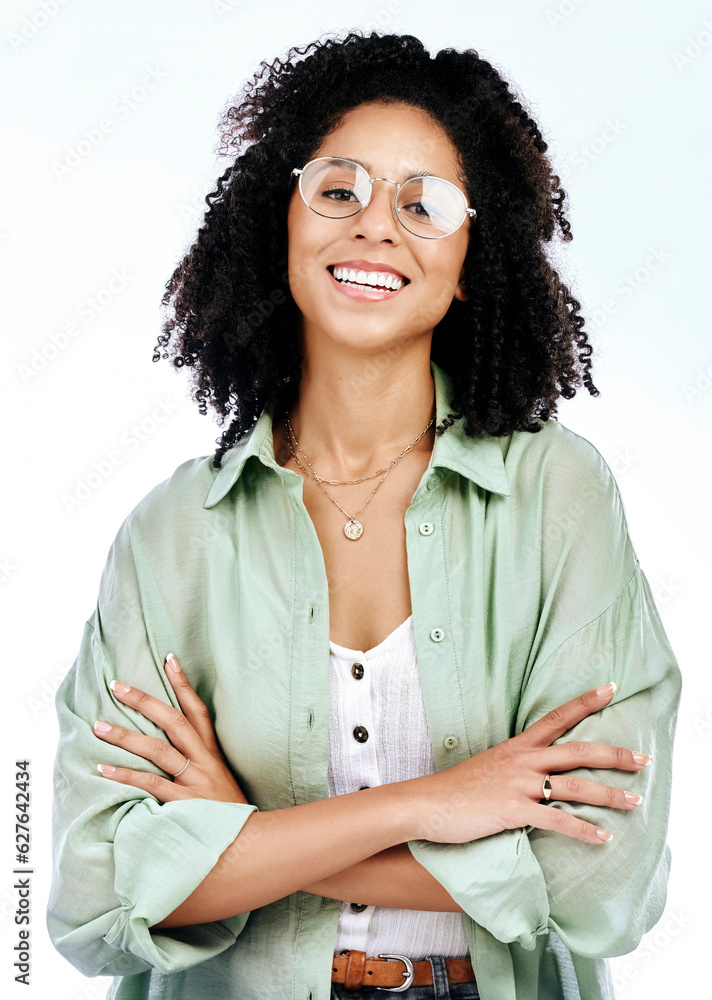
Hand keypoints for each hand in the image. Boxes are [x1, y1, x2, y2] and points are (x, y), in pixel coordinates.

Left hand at [93, 653, 248, 804]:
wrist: (249, 844)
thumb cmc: (228, 814)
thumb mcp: (220, 782)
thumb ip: (200, 764)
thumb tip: (176, 749)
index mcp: (212, 753)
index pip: (197, 710)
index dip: (183, 684)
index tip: (168, 658)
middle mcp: (203, 762)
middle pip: (173, 721)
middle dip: (144, 700)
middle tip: (117, 685)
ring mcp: (194, 781)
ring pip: (157, 749)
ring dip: (125, 736)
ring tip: (99, 726)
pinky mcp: (184, 803)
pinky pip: (150, 784)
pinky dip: (125, 776)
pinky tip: (104, 768)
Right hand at [409, 682, 650, 845]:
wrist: (427, 803)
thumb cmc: (457, 789)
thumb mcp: (489, 766)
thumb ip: (515, 766)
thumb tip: (538, 774)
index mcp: (517, 747)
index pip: (557, 717)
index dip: (585, 702)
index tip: (611, 689)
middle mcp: (522, 761)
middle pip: (578, 752)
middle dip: (615, 755)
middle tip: (644, 759)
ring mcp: (519, 785)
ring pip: (575, 787)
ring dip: (610, 795)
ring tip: (635, 801)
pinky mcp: (513, 810)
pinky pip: (557, 820)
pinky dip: (584, 830)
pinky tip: (603, 837)